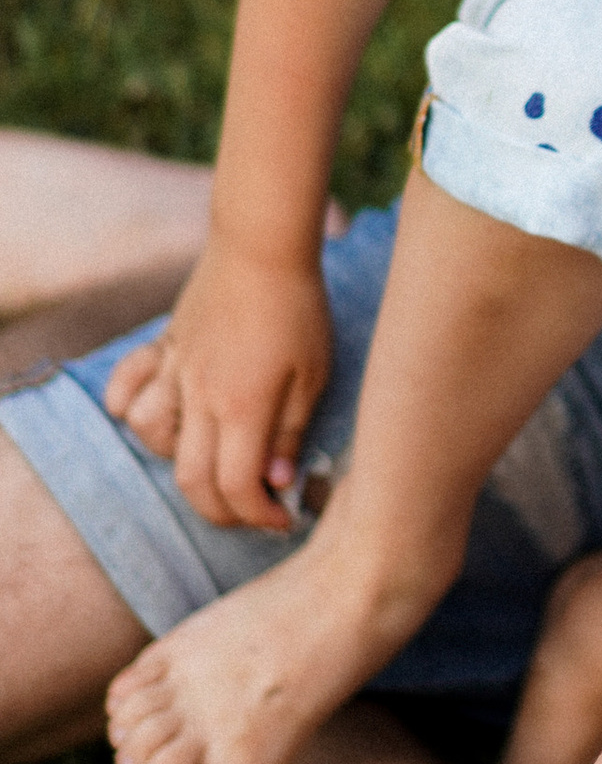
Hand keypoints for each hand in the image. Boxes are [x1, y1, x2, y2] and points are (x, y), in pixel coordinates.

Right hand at [104, 237, 334, 531]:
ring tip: (215, 457)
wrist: (262, 246)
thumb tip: (276, 482)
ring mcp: (174, 371)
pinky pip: (127, 388)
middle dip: (221, 510)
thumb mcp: (313, 375)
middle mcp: (198, 396)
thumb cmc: (299, 309)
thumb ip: (289, 433)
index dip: (257, 515)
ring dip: (178, 461)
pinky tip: (161, 414)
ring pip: (150, 436)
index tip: (282, 517)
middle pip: (191, 478)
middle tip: (251, 509)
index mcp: (242, 407)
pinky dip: (132, 408)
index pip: (234, 486)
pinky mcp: (164, 348)